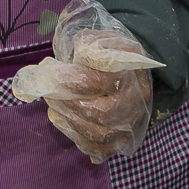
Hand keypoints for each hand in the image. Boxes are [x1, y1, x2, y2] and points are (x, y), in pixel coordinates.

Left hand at [10, 0, 162, 164]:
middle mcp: (138, 98)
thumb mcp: (95, 39)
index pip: (103, 81)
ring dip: (69, 121)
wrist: (123, 68)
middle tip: (50, 94)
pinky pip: (99, 149)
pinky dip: (77, 139)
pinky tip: (65, 121)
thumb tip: (76, 61)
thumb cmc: (103, 52)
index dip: (73, 81)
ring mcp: (133, 121)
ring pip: (100, 135)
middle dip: (68, 105)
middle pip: (103, 114)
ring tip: (55, 106)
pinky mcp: (123, 138)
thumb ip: (85, 47)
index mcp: (131, 67)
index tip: (52, 75)